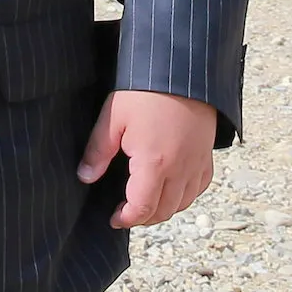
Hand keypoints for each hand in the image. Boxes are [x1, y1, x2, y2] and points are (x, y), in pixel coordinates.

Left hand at [79, 90, 218, 227]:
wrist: (181, 72)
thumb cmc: (144, 92)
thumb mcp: (113, 118)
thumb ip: (98, 151)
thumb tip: (85, 176)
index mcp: (155, 164)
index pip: (142, 208)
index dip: (126, 219)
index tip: (114, 219)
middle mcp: (180, 170)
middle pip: (163, 211)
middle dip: (143, 217)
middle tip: (125, 212)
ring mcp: (196, 164)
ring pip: (182, 203)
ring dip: (163, 209)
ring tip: (144, 202)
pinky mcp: (206, 156)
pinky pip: (198, 187)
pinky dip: (184, 196)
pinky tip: (170, 188)